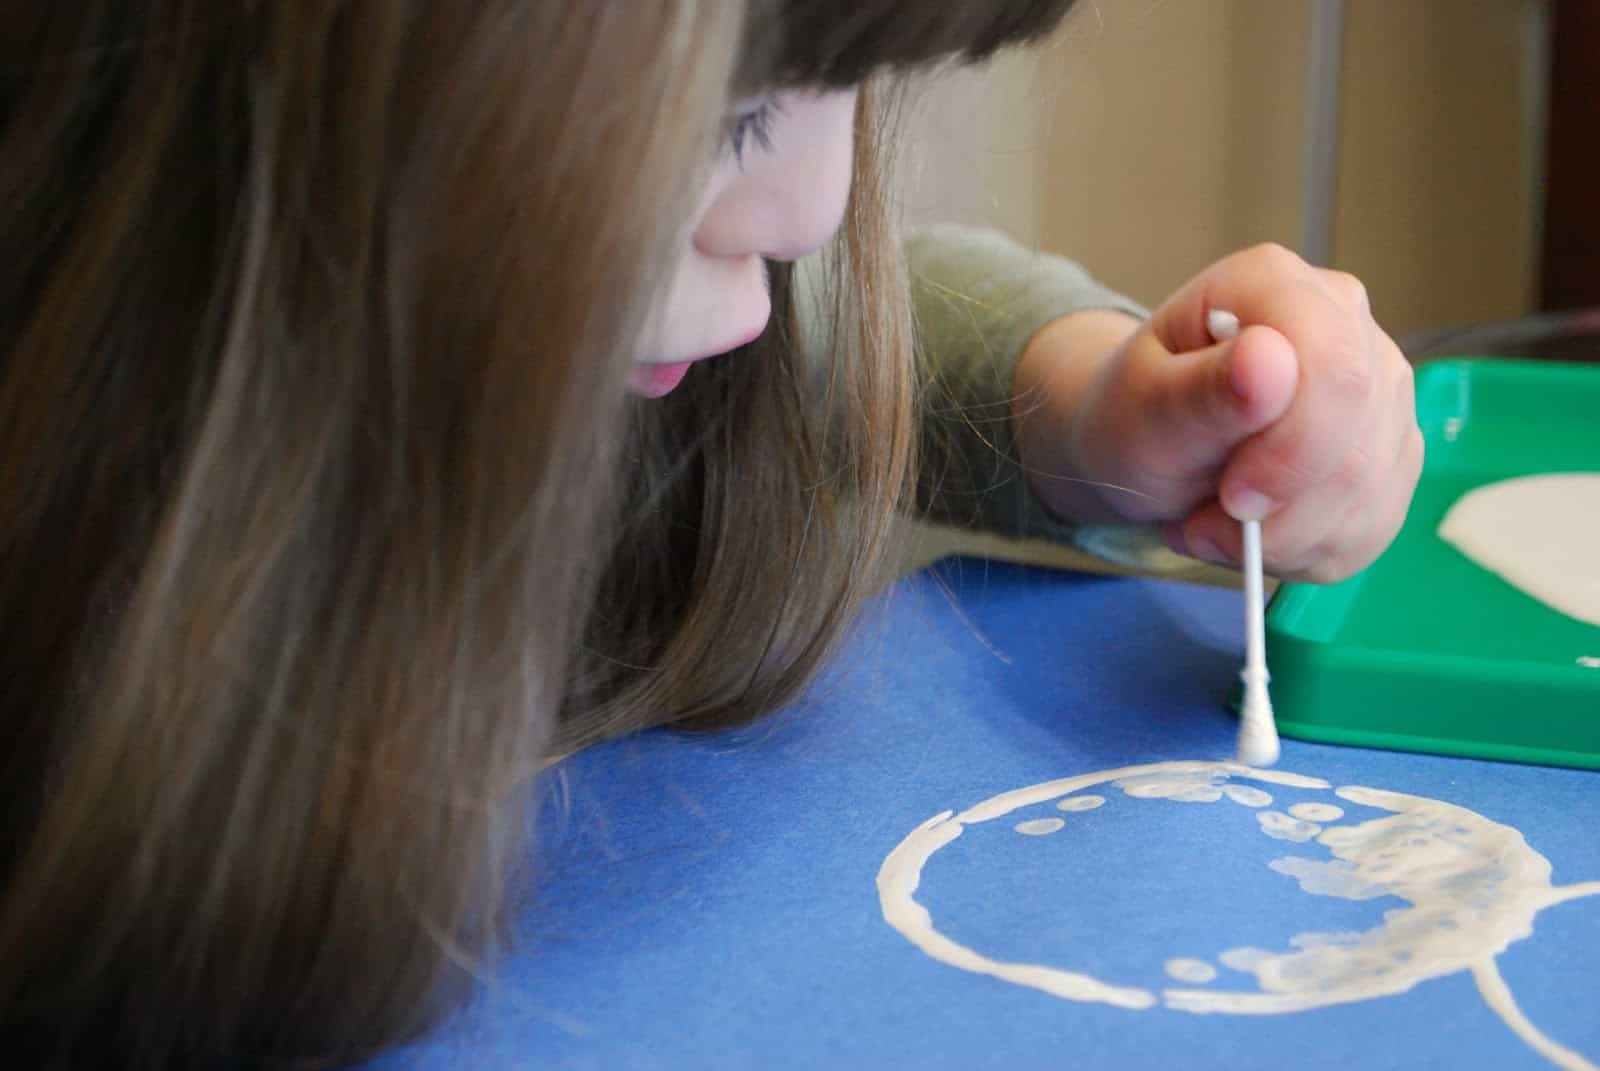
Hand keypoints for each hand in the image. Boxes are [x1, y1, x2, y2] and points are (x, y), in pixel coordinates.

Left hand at [1017, 243, 1422, 582]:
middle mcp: (1346, 324)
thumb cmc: (1137, 415)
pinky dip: (1305, 551)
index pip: (1335, 368)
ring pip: (1369, 491)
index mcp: (1276, 288)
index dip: (1293, 450)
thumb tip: (1269, 359)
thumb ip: (1201, 390)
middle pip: (1359, 438)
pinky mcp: (1390, 450)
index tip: (1233, 497)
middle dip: (1281, 509)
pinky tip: (1256, 533)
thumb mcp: (1142, 411)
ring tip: (1216, 522)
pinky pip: (1373, 524)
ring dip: (1284, 538)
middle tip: (1205, 522)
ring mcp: (1379, 389)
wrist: (1145, 447)